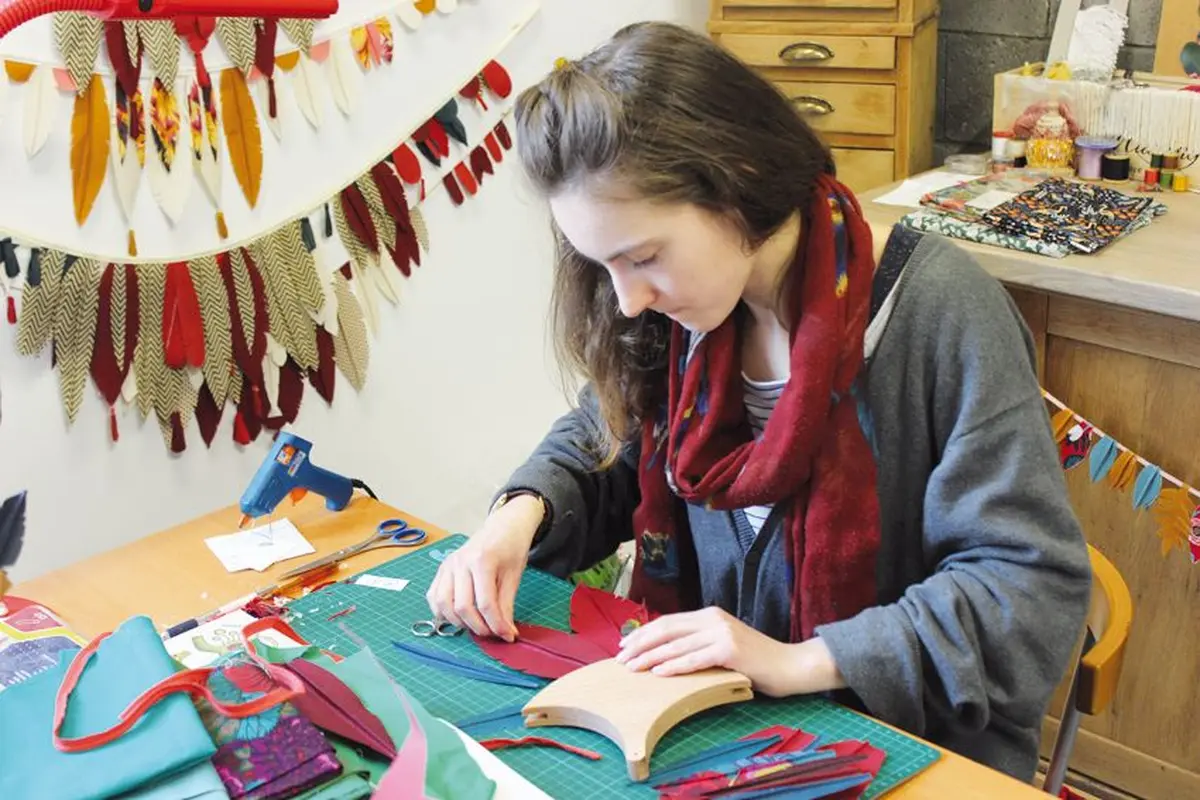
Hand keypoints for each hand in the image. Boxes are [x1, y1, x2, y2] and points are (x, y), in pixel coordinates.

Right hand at [425, 495, 543, 641]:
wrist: (502, 527)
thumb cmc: (510, 549)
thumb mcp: (514, 576)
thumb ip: (507, 606)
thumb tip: (505, 633)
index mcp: (482, 561)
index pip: (486, 603)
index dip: (496, 624)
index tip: (507, 636)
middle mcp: (460, 562)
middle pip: (463, 607)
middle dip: (479, 627)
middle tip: (493, 633)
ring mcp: (448, 565)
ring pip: (443, 604)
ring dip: (459, 622)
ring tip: (476, 625)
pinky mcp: (442, 569)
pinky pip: (433, 596)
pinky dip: (442, 611)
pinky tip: (457, 616)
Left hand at [614, 606, 844, 697]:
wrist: (790, 665)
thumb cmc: (755, 661)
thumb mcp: (723, 645)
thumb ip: (699, 644)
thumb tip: (664, 654)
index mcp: (709, 615)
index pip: (668, 622)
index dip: (644, 633)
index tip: (625, 646)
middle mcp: (713, 619)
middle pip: (667, 629)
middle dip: (640, 643)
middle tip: (621, 658)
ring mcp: (722, 633)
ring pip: (677, 645)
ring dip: (651, 657)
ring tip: (632, 668)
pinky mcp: (730, 650)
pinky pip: (695, 659)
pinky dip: (674, 666)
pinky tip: (658, 673)